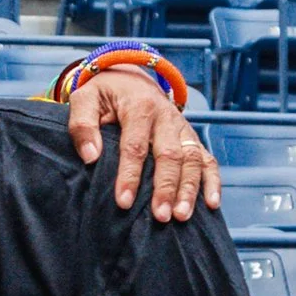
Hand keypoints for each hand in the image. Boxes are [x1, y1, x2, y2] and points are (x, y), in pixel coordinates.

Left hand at [65, 73, 218, 221]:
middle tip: (161, 216)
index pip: (136, 146)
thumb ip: (83, 125)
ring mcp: (182, 129)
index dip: (130, 175)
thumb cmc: (104, 94)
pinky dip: (212, 181)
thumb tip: (91, 156)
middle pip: (170, 155)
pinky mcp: (191, 139)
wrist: (129, 79)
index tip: (124, 202)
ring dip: (189, 189)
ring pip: (192, 159)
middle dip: (166, 187)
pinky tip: (212, 203)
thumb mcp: (85, 99)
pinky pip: (207, 159)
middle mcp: (166, 117)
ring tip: (182, 216)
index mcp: (140, 107)